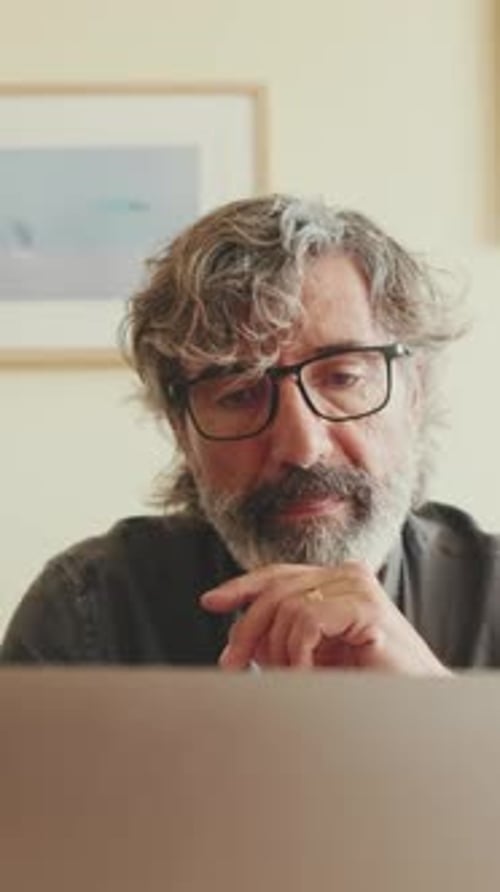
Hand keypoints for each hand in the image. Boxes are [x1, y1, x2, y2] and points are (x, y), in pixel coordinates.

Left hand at [200, 562, 451, 674]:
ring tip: (294, 679)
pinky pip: (305, 620)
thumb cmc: (369, 687)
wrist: (419, 710)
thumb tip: (238, 644)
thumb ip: (286, 639)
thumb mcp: (317, 656)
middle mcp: (346, 576)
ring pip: (285, 606)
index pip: (278, 575)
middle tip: (233, 666)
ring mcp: (358, 587)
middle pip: (274, 589)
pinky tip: (308, 674)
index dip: (242, 587)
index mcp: (335, 583)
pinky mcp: (366, 606)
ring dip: (278, 651)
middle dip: (247, 629)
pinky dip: (297, 653)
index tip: (210, 601)